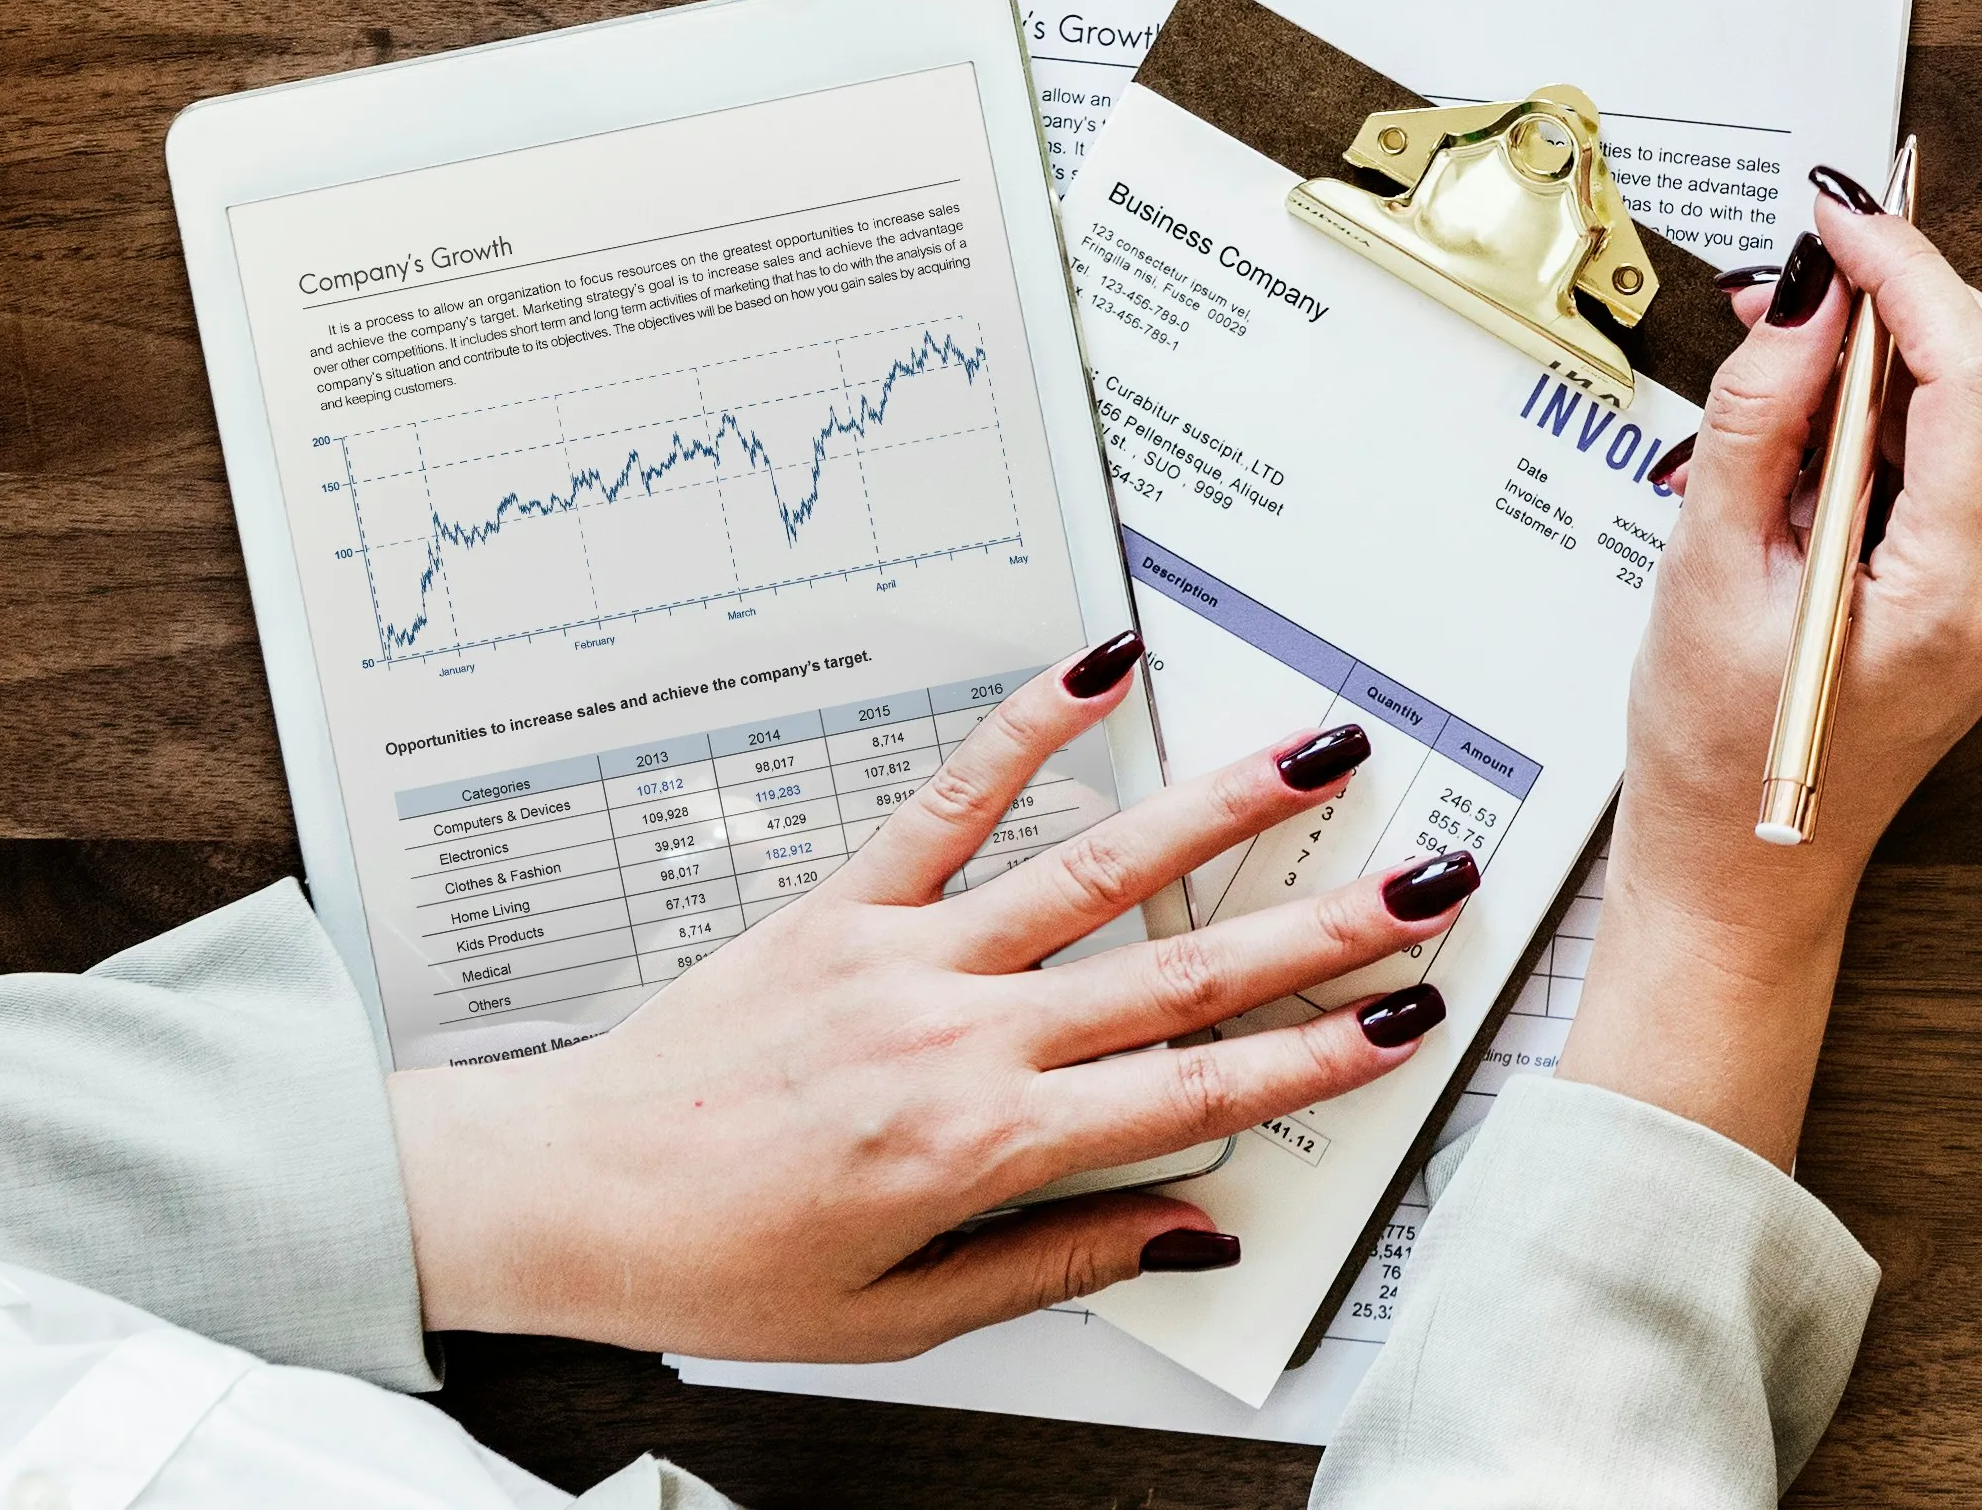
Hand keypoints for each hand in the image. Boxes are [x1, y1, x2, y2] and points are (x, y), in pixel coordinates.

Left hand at [386, 650, 1467, 1355]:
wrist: (558, 1198)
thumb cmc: (717, 1268)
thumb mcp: (895, 1316)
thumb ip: (1053, 1261)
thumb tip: (1186, 1230)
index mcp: (978, 1148)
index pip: (1189, 1094)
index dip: (1311, 1054)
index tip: (1399, 1021)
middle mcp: (959, 1037)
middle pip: (1180, 975)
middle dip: (1322, 927)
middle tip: (1424, 884)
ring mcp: (906, 955)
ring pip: (1097, 870)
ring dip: (1223, 809)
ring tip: (1318, 757)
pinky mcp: (844, 901)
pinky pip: (951, 800)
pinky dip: (1031, 724)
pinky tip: (1103, 665)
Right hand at [1553, 188, 1981, 1165]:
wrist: (1745, 870)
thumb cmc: (1715, 758)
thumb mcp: (1709, 572)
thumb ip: (1761, 420)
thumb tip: (1807, 297)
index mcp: (1960, 589)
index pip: (1974, 370)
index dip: (1906, 270)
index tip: (1836, 216)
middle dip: (1908, 295)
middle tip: (1799, 279)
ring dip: (1901, 347)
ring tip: (1787, 361)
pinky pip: (1972, 446)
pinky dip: (1903, 403)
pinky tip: (1818, 426)